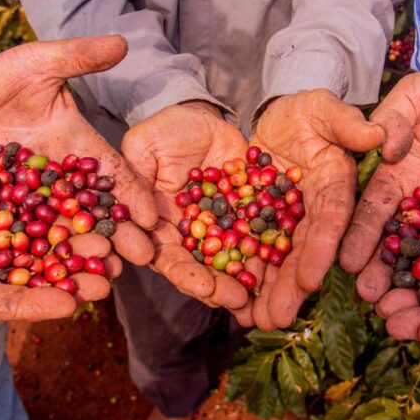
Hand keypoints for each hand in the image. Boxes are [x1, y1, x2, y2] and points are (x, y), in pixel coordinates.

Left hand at [0, 35, 156, 265]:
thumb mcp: (36, 63)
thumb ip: (76, 57)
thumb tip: (122, 42)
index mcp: (80, 148)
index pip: (113, 173)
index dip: (135, 194)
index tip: (156, 217)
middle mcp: (62, 181)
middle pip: (96, 211)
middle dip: (120, 234)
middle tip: (141, 259)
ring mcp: (34, 202)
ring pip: (65, 233)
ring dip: (84, 256)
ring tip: (103, 280)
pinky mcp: (4, 215)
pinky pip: (21, 240)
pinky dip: (36, 262)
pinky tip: (50, 283)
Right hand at [0, 171, 121, 320]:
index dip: (31, 306)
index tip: (68, 305)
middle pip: (31, 282)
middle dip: (70, 281)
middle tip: (108, 278)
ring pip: (43, 252)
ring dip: (77, 251)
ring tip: (113, 247)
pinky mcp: (4, 217)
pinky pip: (40, 220)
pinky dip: (65, 218)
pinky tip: (95, 212)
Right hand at [121, 102, 251, 311]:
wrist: (204, 119)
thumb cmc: (165, 131)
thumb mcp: (144, 146)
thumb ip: (137, 178)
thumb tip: (146, 221)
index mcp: (161, 228)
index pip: (169, 258)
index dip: (185, 275)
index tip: (203, 287)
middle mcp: (192, 236)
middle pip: (204, 268)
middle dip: (219, 286)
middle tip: (236, 300)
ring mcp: (222, 229)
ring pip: (233, 260)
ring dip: (246, 279)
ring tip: (260, 295)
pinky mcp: (248, 217)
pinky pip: (260, 237)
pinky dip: (269, 252)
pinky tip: (283, 266)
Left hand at [246, 89, 385, 328]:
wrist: (275, 120)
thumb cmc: (305, 111)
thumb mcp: (322, 107)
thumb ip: (346, 121)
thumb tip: (378, 135)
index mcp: (336, 184)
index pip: (332, 218)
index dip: (323, 249)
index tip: (312, 279)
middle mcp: (315, 211)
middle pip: (304, 250)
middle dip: (293, 286)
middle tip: (280, 319)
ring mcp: (288, 221)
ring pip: (278, 259)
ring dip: (269, 292)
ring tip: (257, 322)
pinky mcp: (261, 223)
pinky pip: (251, 251)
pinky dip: (244, 275)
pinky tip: (234, 301)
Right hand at [340, 67, 419, 297]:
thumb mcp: (419, 92)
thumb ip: (396, 117)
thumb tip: (384, 148)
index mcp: (396, 175)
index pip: (374, 209)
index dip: (360, 236)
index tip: (347, 263)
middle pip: (400, 242)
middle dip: (384, 273)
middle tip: (373, 302)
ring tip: (413, 313)